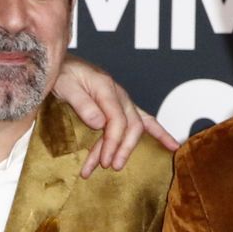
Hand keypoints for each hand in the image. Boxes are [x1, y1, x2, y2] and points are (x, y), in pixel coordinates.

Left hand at [51, 56, 178, 177]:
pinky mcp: (121, 106)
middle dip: (122, 148)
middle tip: (111, 166)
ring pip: (136, 126)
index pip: (117, 120)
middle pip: (131, 125)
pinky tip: (172, 145)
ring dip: (127, 148)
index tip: (105, 161)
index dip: (113, 143)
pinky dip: (158, 133)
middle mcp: (118, 94)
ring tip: (114, 167)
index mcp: (105, 88)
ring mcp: (122, 100)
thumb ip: (82, 104)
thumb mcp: (64, 85)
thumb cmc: (61, 74)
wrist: (60, 64)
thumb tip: (100, 124)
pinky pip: (144, 120)